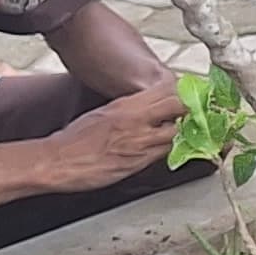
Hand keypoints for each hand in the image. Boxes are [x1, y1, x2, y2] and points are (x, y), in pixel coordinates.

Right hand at [42, 84, 190, 189]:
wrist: (57, 161)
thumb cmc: (75, 139)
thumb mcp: (104, 112)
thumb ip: (130, 108)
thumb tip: (149, 108)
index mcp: (126, 105)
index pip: (168, 90)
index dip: (185, 93)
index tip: (193, 96)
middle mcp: (136, 121)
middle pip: (180, 107)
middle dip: (192, 111)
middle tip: (198, 116)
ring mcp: (139, 143)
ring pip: (178, 133)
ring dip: (187, 134)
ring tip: (190, 134)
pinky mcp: (137, 164)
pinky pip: (165, 155)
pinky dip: (173, 151)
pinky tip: (175, 150)